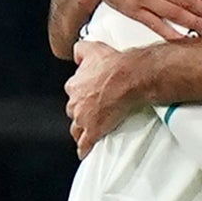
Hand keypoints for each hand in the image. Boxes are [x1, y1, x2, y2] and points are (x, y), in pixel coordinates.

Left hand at [64, 39, 147, 153]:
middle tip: (91, 113)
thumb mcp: (93, 48)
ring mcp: (83, 119)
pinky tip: (84, 152)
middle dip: (80, 113)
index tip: (87, 97)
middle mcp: (75, 103)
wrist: (129, 78)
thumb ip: (80, 49)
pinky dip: (84, 149)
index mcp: (74, 85)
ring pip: (77, 129)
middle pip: (73, 112)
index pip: (72, 94)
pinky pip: (85, 144)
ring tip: (86, 133)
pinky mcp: (94, 131)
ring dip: (81, 131)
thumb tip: (75, 51)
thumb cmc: (114, 64)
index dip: (80, 96)